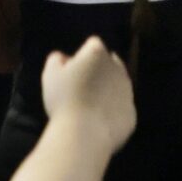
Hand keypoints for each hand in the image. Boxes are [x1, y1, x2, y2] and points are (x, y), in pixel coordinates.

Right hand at [40, 37, 137, 154]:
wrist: (84, 135)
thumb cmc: (64, 100)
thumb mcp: (50, 75)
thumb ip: (56, 60)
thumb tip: (63, 58)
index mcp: (97, 54)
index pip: (92, 46)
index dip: (81, 57)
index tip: (72, 72)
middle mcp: (117, 69)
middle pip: (109, 64)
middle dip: (98, 72)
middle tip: (81, 89)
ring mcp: (127, 92)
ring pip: (118, 87)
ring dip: (107, 92)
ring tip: (88, 107)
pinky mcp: (131, 115)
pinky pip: (120, 110)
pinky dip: (111, 114)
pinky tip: (97, 123)